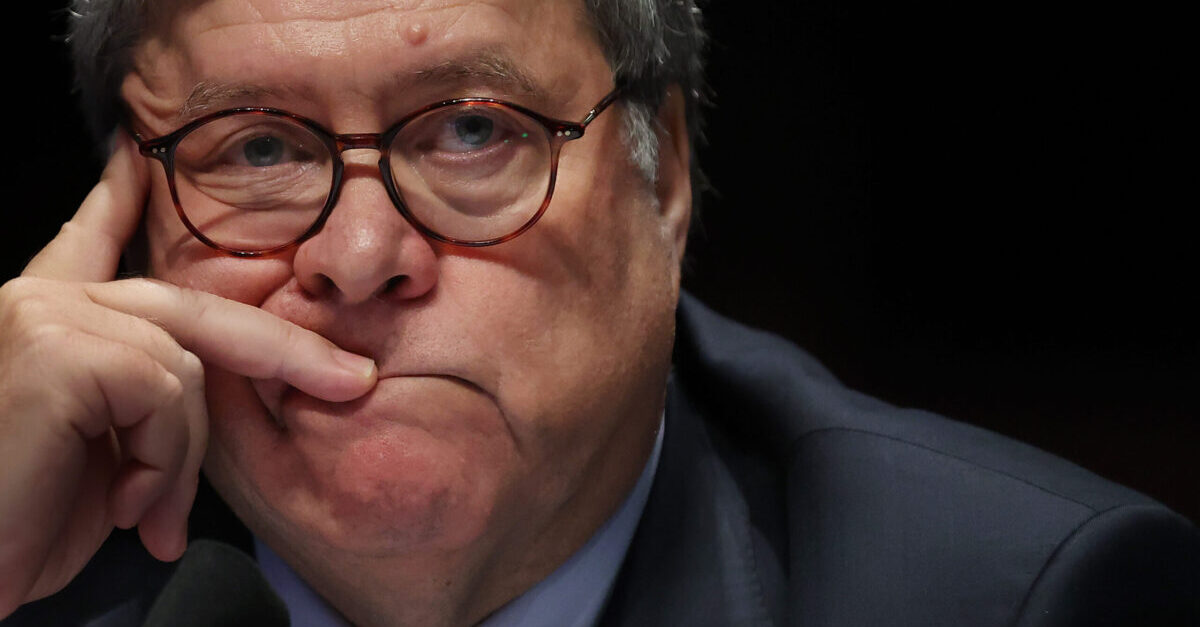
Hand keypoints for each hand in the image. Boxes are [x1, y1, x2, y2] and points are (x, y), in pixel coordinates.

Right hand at [0, 135, 376, 617]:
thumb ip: (142, 396)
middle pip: (194, 308)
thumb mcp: (103, 451)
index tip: (136, 156)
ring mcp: (46, 315)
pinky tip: (124, 504)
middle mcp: (41, 301)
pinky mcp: (58, 348)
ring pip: (189, 368)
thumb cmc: (24, 525)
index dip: (118, 200)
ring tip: (148, 514)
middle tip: (353, 380)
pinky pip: (166, 393)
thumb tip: (211, 376)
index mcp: (49, 319)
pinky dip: (161, 461)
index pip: (92, 240)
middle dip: (285, 348)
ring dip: (182, 457)